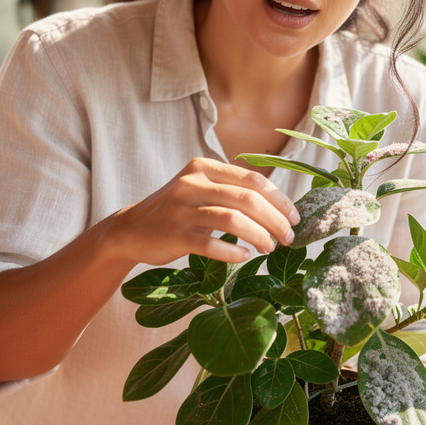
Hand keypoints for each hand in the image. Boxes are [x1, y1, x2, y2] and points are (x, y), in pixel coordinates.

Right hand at [108, 157, 299, 265]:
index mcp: (204, 167)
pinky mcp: (174, 234)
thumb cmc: (176, 211)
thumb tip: (278, 207)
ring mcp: (182, 209)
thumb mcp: (200, 189)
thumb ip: (230, 191)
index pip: (253, 179)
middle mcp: (193, 183)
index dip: (279, 199)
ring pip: (232, 220)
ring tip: (270, 248)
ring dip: (259, 236)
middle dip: (275, 220)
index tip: (295, 217)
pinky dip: (232, 252)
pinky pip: (210, 244)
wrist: (130, 230)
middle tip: (289, 238)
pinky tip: (244, 257)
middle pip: (248, 200)